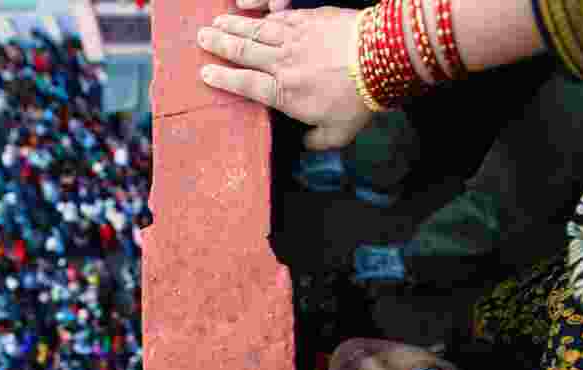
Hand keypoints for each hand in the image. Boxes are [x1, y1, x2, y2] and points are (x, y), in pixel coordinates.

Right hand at [197, 6, 372, 149]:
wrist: (381, 57)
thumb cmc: (359, 100)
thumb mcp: (338, 133)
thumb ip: (316, 140)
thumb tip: (305, 143)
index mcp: (284, 93)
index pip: (246, 85)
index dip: (223, 79)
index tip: (205, 73)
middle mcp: (283, 63)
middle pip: (243, 52)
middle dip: (219, 44)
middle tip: (200, 38)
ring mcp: (295, 38)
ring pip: (256, 30)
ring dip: (234, 26)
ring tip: (216, 22)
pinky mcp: (310, 18)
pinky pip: (279, 16)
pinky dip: (262, 15)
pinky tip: (252, 13)